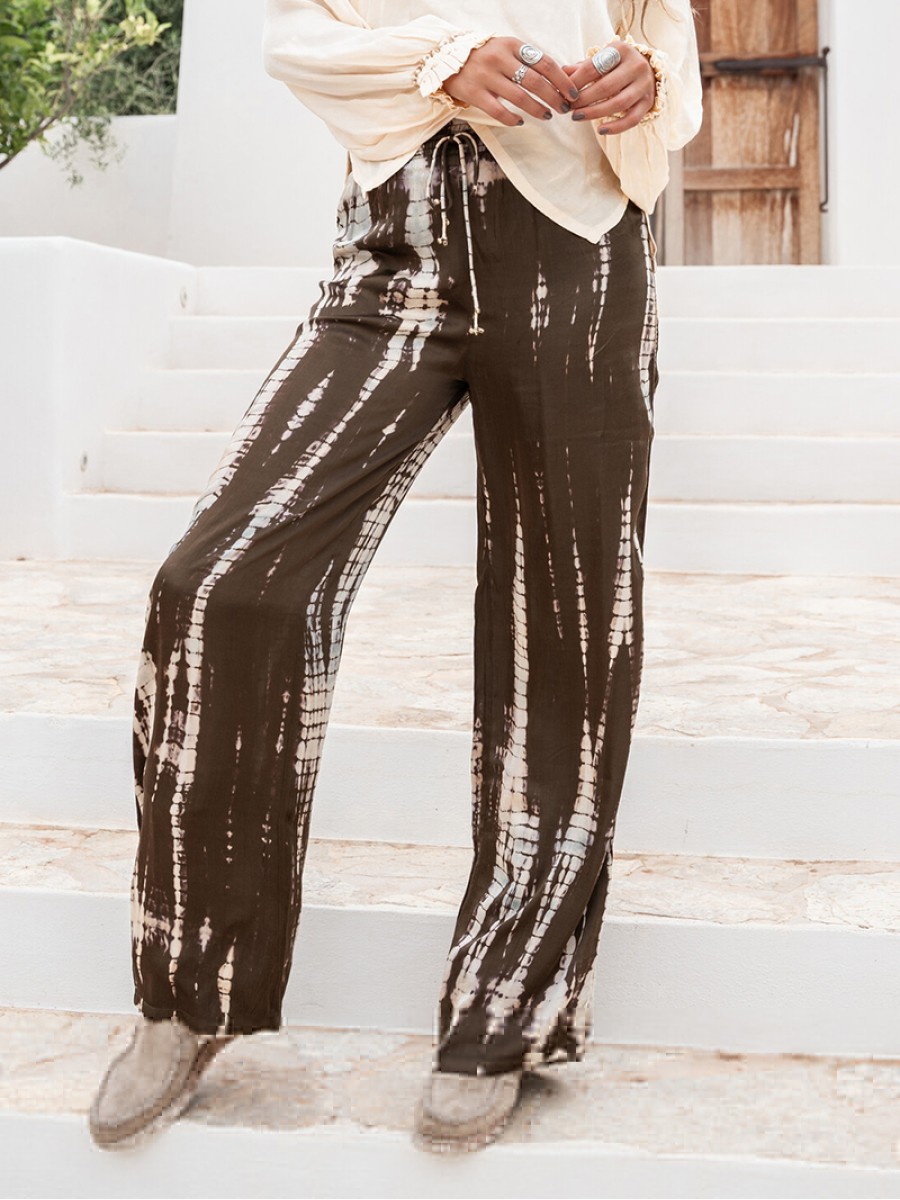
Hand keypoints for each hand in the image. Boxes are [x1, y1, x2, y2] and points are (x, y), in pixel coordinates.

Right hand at [443, 36, 579, 127]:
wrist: (447, 58)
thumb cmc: (484, 56)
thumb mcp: (506, 49)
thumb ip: (527, 60)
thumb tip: (558, 77)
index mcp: (512, 45)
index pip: (544, 63)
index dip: (562, 80)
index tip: (573, 92)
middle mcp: (500, 58)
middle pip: (535, 81)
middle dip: (554, 97)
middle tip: (564, 107)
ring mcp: (486, 76)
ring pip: (519, 97)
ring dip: (538, 109)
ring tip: (548, 115)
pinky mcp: (474, 93)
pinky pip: (498, 111)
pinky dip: (512, 118)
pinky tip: (521, 121)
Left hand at [563, 39, 656, 133]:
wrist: (648, 70)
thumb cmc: (617, 66)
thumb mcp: (602, 60)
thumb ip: (582, 67)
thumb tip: (561, 73)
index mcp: (621, 50)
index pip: (594, 67)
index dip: (576, 82)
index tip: (563, 93)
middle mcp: (636, 65)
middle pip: (606, 87)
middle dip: (584, 99)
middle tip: (569, 108)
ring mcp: (644, 85)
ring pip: (618, 104)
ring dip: (595, 113)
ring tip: (577, 117)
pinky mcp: (648, 102)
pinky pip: (632, 119)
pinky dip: (616, 127)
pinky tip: (600, 130)